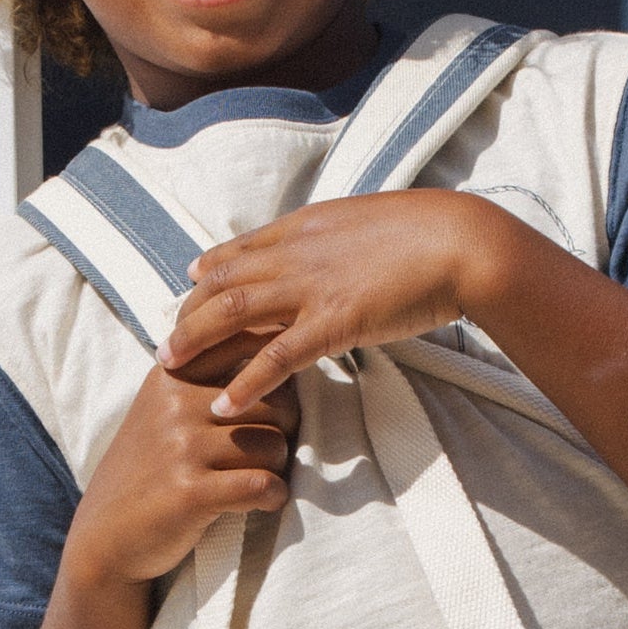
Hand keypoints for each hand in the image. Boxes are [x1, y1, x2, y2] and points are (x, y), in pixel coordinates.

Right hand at [62, 332, 299, 588]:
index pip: (247, 346)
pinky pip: (263, 484)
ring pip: (273, 444)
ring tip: (258, 479)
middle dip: (285, 430)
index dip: (278, 374)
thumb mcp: (161, 410)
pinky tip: (263, 502)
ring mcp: (181, 448)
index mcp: (171, 377)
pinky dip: (273, 496)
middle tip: (267, 453)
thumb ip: (205, 378)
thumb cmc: (147, 472)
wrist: (105, 537)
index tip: (273, 403)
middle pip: (276, 401)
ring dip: (277, 467)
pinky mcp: (190, 492)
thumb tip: (275, 345)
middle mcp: (174, 405)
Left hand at [159, 193, 504, 414]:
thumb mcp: (368, 224)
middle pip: (220, 282)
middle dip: (187, 313)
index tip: (189, 287)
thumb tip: (326, 246)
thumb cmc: (428, 234)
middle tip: (166, 343)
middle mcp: (296, 253)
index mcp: (304, 227)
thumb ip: (336, 238)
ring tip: (169, 369)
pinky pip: (276, 357)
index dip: (207, 271)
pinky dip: (245, 382)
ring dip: (195, 341)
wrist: (462, 242)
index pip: (238, 250)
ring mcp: (311, 288)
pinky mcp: (333, 322)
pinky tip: (225, 405)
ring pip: (232, 313)